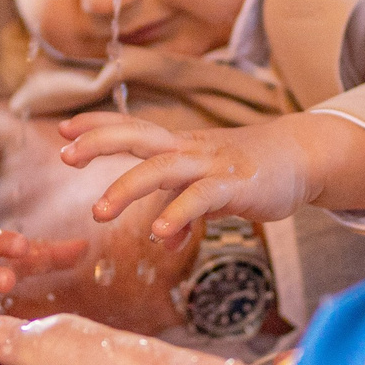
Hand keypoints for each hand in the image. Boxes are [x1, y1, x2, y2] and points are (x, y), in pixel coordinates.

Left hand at [63, 110, 364, 238]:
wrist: (301, 158)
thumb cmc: (249, 174)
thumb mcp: (208, 194)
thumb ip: (182, 212)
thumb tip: (164, 237)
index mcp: (178, 146)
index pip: (131, 128)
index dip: (97, 126)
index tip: (63, 130)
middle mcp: (188, 149)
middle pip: (137, 137)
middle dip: (99, 143)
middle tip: (65, 156)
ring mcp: (209, 165)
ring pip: (161, 168)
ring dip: (126, 188)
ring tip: (99, 212)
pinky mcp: (232, 185)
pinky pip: (200, 198)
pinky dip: (178, 214)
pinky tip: (159, 234)